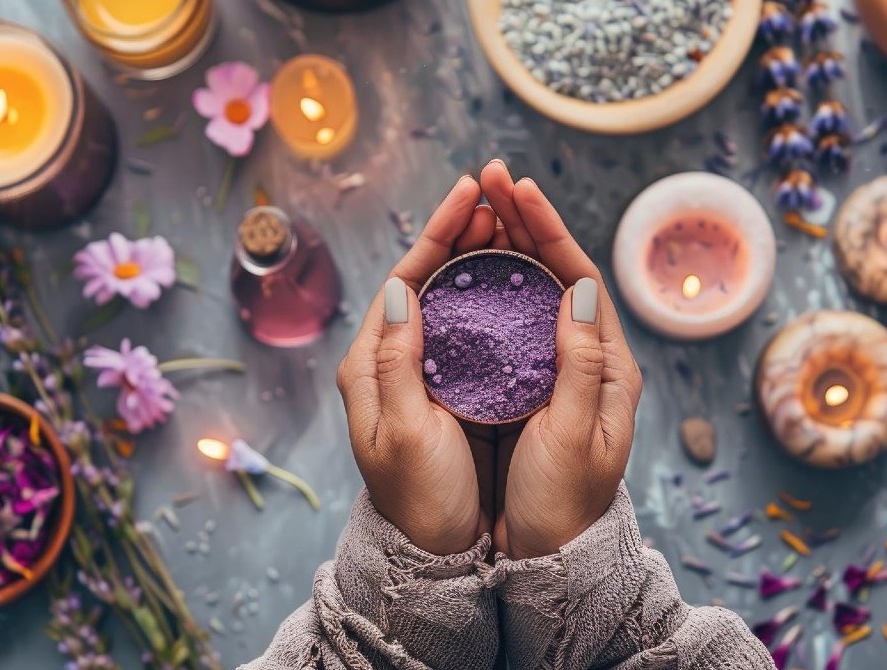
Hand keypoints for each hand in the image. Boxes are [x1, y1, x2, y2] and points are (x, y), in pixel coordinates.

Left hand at [336, 176, 499, 554]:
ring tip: (510, 219)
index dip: (439, 232)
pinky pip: (469, 324)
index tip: (470, 194)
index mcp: (369, 362)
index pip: (405, 276)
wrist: (433, 548)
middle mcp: (390, 357)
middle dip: (462, 231)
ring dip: (479, 255)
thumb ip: (395, 362)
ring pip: (450, 294)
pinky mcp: (448, 386)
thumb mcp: (401, 431)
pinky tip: (518, 277)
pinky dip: (492, 293)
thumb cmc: (417, 496)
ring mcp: (420, 370)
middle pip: (427, 276)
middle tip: (498, 193)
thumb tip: (399, 289)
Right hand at [478, 160, 643, 559]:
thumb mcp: (576, 437)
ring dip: (501, 245)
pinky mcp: (523, 385)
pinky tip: (460, 268)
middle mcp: (584, 358)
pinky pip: (505, 322)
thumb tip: (581, 288)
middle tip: (487, 177)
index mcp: (609, 366)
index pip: (579, 276)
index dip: (546, 228)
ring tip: (472, 205)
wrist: (546, 556)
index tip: (516, 189)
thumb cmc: (564, 504)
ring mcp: (552, 369)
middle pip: (552, 272)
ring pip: (526, 291)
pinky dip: (483, 287)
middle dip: (520, 221)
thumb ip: (582, 365)